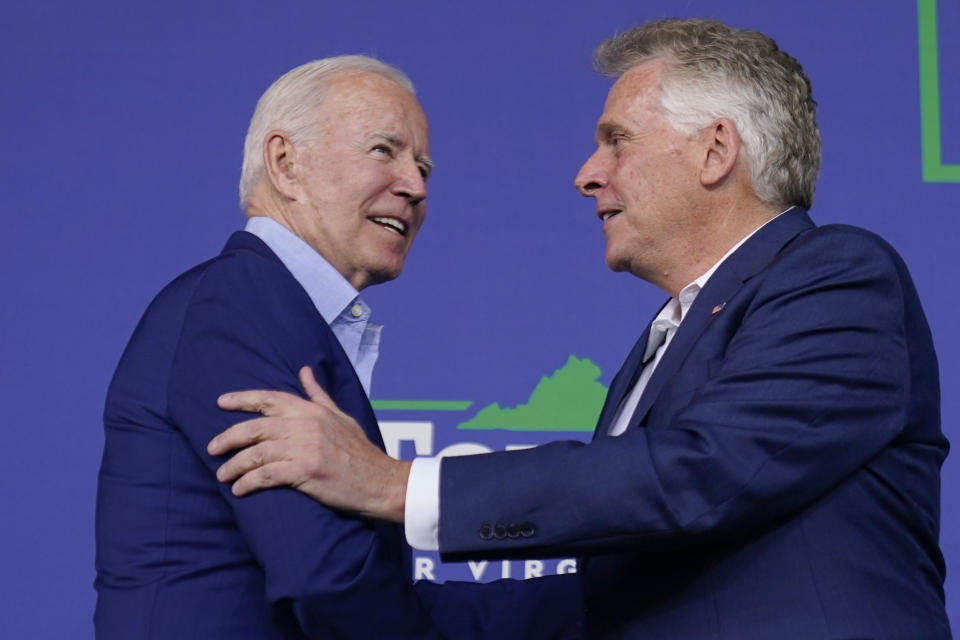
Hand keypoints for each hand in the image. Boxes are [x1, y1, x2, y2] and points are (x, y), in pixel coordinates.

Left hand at [207, 366, 410, 522]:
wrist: (380, 482)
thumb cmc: (360, 452)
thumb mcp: (341, 417)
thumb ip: (318, 395)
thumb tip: (304, 371)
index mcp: (313, 411)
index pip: (270, 399)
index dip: (243, 399)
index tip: (220, 402)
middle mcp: (307, 425)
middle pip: (255, 427)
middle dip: (228, 438)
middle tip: (212, 449)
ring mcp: (306, 448)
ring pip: (256, 453)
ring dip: (234, 466)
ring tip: (223, 476)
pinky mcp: (306, 471)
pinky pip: (266, 475)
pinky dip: (249, 483)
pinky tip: (240, 490)